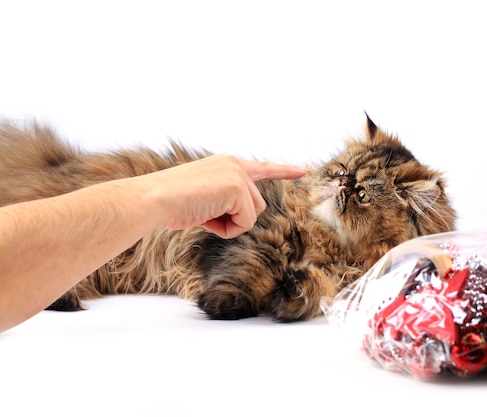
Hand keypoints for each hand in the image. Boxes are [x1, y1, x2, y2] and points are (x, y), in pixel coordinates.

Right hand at [144, 155, 306, 237]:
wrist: (153, 199)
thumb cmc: (169, 203)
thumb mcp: (202, 198)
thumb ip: (225, 200)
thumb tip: (243, 215)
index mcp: (226, 164)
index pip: (261, 168)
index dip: (283, 171)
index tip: (302, 171)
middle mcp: (235, 165)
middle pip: (256, 205)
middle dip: (235, 219)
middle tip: (204, 215)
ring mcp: (238, 175)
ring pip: (252, 215)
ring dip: (230, 224)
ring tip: (203, 215)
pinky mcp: (238, 188)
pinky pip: (245, 223)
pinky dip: (227, 230)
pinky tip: (206, 219)